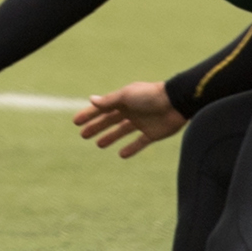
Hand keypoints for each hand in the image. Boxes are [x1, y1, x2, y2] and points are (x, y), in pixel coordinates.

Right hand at [73, 81, 187, 159]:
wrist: (175, 103)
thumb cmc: (149, 96)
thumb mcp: (126, 96)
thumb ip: (109, 101)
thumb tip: (91, 100)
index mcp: (124, 100)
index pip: (102, 108)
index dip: (89, 115)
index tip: (76, 122)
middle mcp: (132, 111)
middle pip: (110, 120)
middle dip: (97, 127)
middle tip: (83, 135)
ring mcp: (142, 122)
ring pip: (122, 131)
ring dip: (111, 137)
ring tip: (99, 145)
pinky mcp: (152, 134)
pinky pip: (140, 142)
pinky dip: (131, 148)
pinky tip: (121, 154)